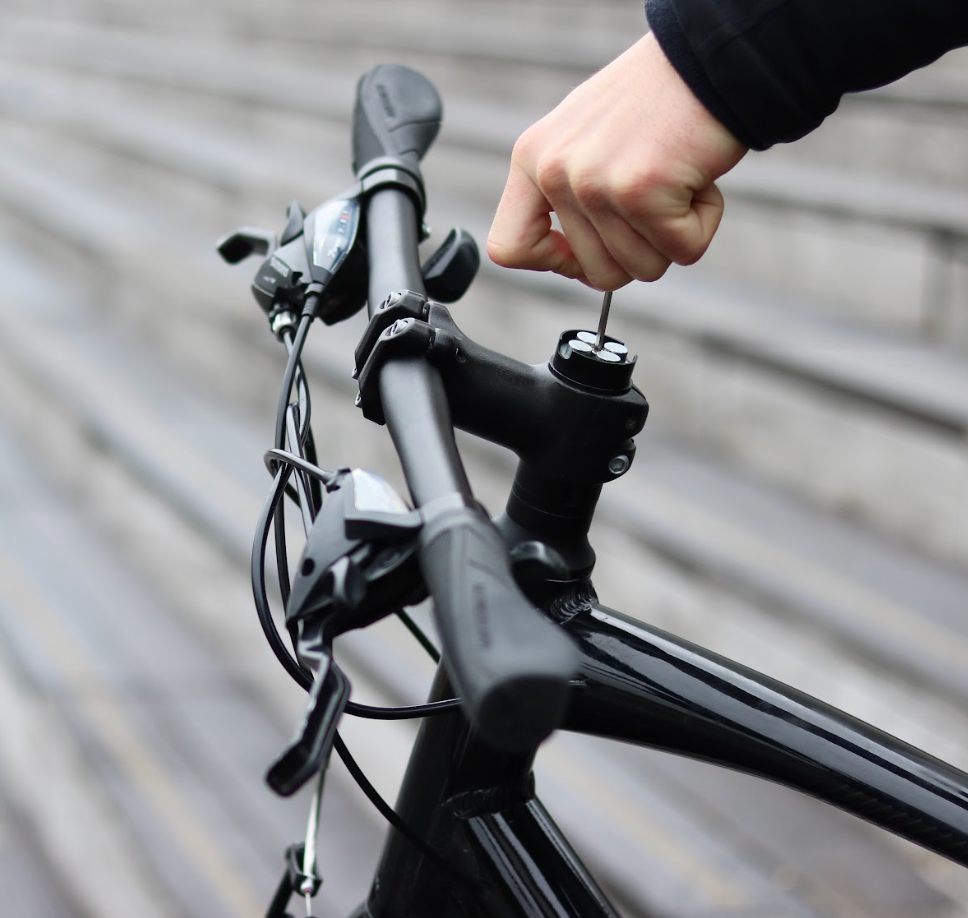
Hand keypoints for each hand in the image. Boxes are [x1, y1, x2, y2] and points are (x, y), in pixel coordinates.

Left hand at [487, 33, 748, 289]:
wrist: (708, 57)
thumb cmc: (654, 104)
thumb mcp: (584, 144)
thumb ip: (564, 198)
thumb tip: (569, 263)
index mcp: (531, 160)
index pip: (509, 248)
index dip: (555, 263)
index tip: (586, 249)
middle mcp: (553, 172)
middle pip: (597, 274)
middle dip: (640, 251)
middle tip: (657, 202)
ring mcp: (593, 183)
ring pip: (641, 269)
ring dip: (674, 236)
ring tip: (676, 183)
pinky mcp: (640, 191)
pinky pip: (682, 251)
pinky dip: (702, 225)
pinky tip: (698, 181)